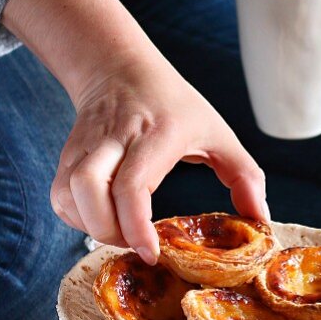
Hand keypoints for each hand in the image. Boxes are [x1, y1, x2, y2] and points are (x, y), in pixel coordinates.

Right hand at [50, 54, 267, 263]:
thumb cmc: (175, 106)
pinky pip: (60, 194)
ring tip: (119, 233)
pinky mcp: (68, 153)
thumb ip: (245, 176)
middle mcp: (116, 137)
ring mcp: (87, 144)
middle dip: (107, 230)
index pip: (132, 183)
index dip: (135, 224)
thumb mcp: (219, 133)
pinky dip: (75, 217)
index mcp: (158, 133)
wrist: (120, 68)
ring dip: (89, 225)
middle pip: (87, 187)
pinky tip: (101, 219)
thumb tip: (260, 220)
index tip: (151, 251)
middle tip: (135, 244)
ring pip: (67, 192)